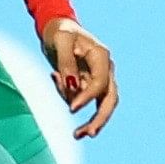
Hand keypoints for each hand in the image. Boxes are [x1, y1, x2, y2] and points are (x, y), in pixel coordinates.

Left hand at [43, 17, 122, 133]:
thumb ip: (66, 63)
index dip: (87, 98)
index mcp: (101, 56)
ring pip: (100, 105)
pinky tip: (54, 77)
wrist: (57, 29)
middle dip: (101, 119)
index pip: (100, 83)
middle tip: (88, 134)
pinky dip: (69, 98)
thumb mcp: (60, 41)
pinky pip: (83, 99)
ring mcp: (99, 77)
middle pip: (110, 99)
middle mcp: (105, 69)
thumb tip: (72, 86)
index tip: (71, 109)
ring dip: (90, 120)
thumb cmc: (59, 32)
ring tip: (76, 134)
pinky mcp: (89, 84)